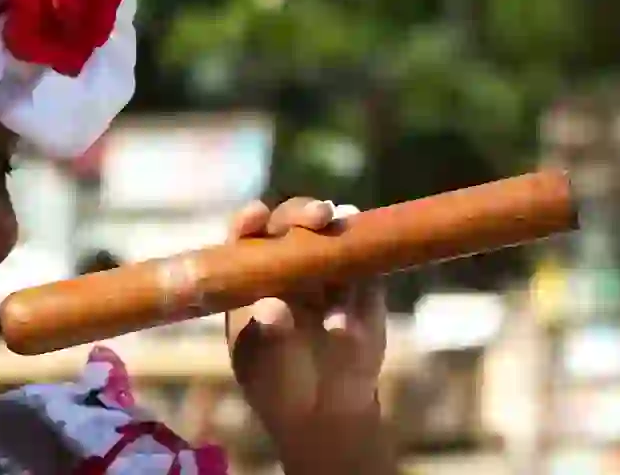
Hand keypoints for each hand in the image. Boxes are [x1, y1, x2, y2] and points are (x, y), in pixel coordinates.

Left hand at [225, 198, 389, 470]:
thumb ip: (269, 339)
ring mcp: (331, 267)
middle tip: (320, 216)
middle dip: (303, 212)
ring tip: (344, 230)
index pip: (247, 232)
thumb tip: (273, 309)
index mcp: (251, 269)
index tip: (257, 216)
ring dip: (344, 230)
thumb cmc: (278, 379)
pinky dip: (369, 278)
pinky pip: (372, 270)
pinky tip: (363, 293)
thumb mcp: (267, 366)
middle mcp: (289, 257)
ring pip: (337, 233)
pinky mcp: (367, 284)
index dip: (251, 218)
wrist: (323, 406)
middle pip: (293, 221)